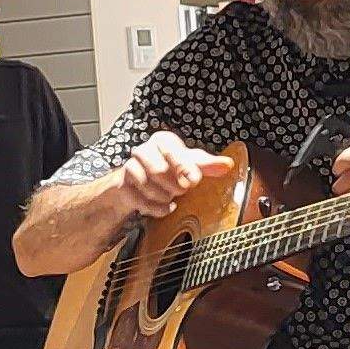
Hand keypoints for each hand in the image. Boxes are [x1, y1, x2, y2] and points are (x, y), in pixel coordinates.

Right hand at [117, 132, 234, 217]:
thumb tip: (227, 165)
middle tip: (182, 190)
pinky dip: (155, 208)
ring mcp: (130, 166)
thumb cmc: (170, 169)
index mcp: (163, 140)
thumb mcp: (191, 165)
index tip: (194, 181)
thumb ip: (208, 165)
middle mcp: (144, 150)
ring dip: (164, 196)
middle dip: (174, 186)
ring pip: (146, 185)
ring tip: (171, 197)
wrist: (143, 183)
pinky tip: (166, 207)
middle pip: (158, 170)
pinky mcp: (122, 185)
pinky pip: (138, 199)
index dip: (184, 169)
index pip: (173, 152)